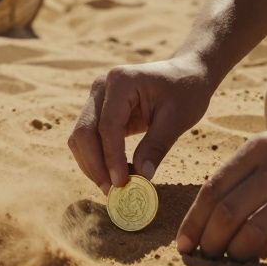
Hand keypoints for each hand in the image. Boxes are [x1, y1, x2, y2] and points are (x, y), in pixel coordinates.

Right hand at [68, 56, 214, 192]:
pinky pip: (89, 138)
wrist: (185, 74)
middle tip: (113, 192)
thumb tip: (142, 176)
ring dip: (92, 165)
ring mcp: (96, 97)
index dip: (111, 157)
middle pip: (84, 131)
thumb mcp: (178, 118)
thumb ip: (157, 145)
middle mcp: (101, 87)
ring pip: (80, 137)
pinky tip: (114, 175)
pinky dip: (97, 158)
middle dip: (95, 165)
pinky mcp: (99, 110)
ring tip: (113, 188)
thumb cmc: (186, 91)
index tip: (121, 184)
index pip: (107, 125)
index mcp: (121, 81)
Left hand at [176, 115, 266, 260]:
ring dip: (239, 254)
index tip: (184, 245)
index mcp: (262, 146)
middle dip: (211, 243)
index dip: (193, 221)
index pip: (213, 188)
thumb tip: (208, 217)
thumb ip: (245, 172)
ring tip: (238, 258)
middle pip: (228, 214)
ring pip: (255, 235)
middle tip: (209, 257)